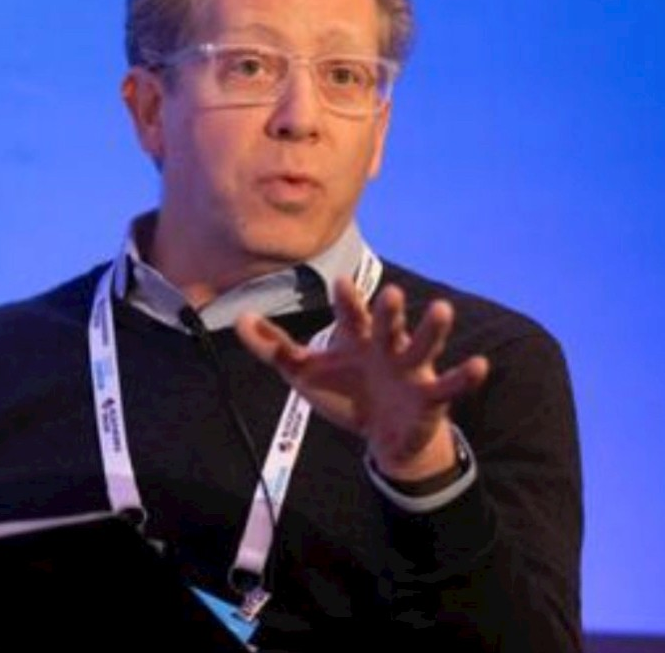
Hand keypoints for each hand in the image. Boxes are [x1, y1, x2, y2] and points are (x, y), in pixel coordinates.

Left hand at [235, 277, 488, 480]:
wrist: (381, 434)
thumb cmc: (345, 392)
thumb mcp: (304, 372)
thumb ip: (273, 347)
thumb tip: (239, 319)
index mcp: (357, 338)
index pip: (351, 316)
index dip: (347, 302)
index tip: (341, 284)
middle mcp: (385, 346)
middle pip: (387, 324)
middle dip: (389, 311)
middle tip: (390, 294)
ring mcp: (410, 368)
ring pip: (422, 346)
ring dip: (432, 330)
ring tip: (442, 310)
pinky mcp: (430, 395)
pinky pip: (450, 384)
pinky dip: (465, 375)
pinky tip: (480, 364)